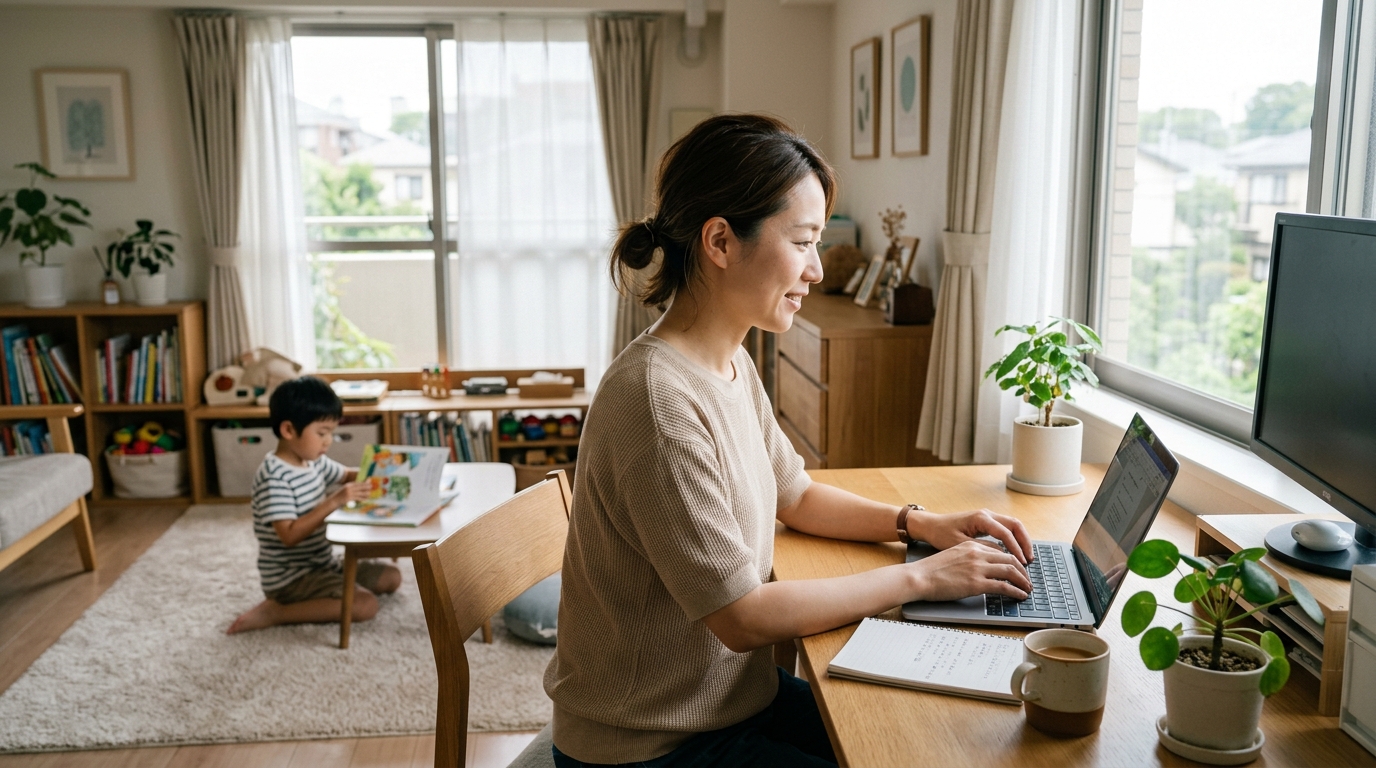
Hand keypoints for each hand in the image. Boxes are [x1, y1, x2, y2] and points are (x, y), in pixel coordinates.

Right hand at [333, 482, 370, 505]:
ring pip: (360, 493)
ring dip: (365, 493)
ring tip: (369, 493)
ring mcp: (349, 493)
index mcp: (348, 485)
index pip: (358, 483)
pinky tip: (366, 499)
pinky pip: (358, 498)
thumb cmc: (340, 495)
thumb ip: (352, 488)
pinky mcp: (349, 498)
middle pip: (360, 487)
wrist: (334, 501)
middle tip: (371, 486)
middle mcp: (349, 488)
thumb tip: (360, 488)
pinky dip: (363, 498)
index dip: (364, 482)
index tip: (369, 481)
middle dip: (366, 486)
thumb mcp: (345, 489)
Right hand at [907, 540, 1031, 601]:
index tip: (1017, 568)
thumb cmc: (930, 570)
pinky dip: (1016, 591)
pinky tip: (1020, 595)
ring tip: (1027, 588)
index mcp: (971, 545)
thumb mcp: (952, 555)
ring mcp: (978, 568)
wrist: (918, 577)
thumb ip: (968, 558)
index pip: (999, 549)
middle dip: (1022, 569)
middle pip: (1010, 557)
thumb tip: (980, 568)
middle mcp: (977, 553)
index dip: (1012, 559)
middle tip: (1027, 579)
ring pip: (1011, 570)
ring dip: (1023, 580)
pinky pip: (1004, 586)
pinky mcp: (977, 583)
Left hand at [909, 507, 1033, 564]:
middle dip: (1025, 542)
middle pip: (1015, 525)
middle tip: (1029, 560)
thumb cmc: (941, 534)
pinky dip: (1014, 539)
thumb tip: (1002, 554)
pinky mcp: (985, 522)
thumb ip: (982, 548)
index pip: (1005, 533)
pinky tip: (1015, 552)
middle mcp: (986, 514)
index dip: (1015, 549)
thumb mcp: (960, 544)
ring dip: (1021, 540)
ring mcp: (987, 516)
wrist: (929, 525)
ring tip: (1026, 557)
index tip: (1021, 563)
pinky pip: (1006, 528)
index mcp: (980, 518)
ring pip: (1013, 525)